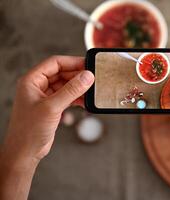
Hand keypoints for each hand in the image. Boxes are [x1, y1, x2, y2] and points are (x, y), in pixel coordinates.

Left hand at [0, 56, 93, 199]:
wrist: (24, 152)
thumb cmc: (29, 130)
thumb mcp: (52, 107)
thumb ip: (71, 91)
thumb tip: (87, 76)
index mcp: (32, 81)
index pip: (54, 63)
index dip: (72, 62)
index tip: (87, 64)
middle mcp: (38, 86)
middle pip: (61, 73)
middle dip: (77, 76)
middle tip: (92, 78)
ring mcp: (45, 97)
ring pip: (66, 85)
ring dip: (78, 88)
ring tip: (90, 90)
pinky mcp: (52, 107)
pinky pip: (67, 96)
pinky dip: (76, 98)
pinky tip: (84, 101)